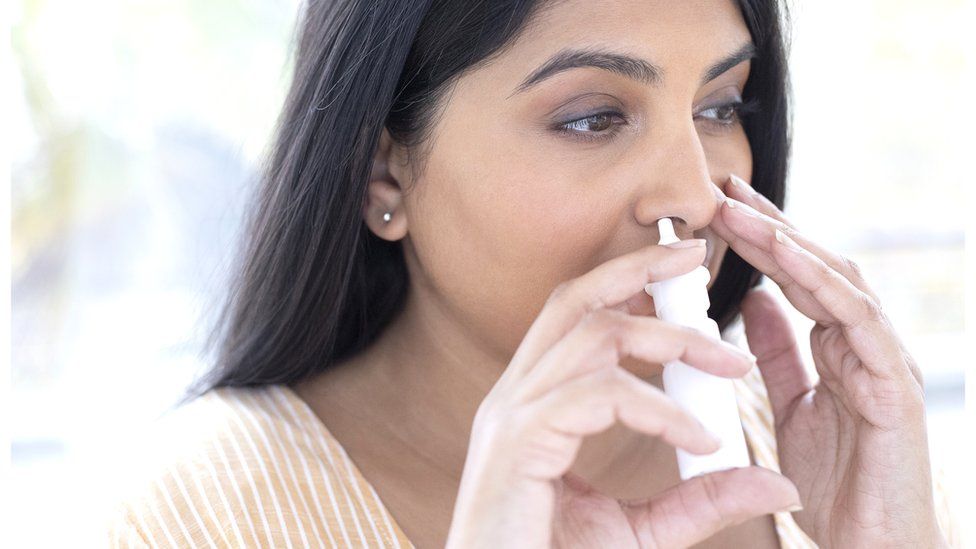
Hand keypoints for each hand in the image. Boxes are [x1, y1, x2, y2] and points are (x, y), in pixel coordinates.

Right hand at [445, 241, 801, 548]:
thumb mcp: (642, 533)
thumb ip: (700, 501)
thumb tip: (778, 484)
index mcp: (532, 404)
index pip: (574, 316)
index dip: (626, 284)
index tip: (684, 274)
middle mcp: (515, 397)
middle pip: (573, 300)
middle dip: (638, 267)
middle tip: (701, 256)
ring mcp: (511, 416)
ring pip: (592, 337)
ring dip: (667, 340)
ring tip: (731, 365)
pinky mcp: (518, 443)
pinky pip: (598, 397)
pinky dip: (656, 409)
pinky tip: (700, 438)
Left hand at [710, 174, 947, 547]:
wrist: (872, 546)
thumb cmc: (836, 483)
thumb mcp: (791, 405)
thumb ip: (777, 352)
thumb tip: (754, 298)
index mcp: (838, 346)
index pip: (797, 278)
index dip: (760, 240)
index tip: (717, 209)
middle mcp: (863, 342)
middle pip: (815, 266)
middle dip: (769, 224)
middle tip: (723, 189)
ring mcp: (882, 358)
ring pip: (837, 280)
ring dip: (786, 240)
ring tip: (740, 210)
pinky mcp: (894, 384)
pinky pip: (857, 319)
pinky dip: (821, 282)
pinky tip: (785, 254)